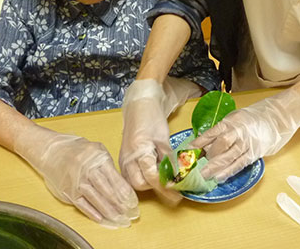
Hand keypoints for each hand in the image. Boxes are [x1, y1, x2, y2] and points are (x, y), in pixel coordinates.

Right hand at [15, 126, 137, 227]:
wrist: (51, 151)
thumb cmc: (77, 150)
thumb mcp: (96, 149)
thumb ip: (108, 164)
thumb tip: (122, 182)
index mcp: (98, 158)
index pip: (115, 178)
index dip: (125, 192)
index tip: (134, 202)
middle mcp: (87, 170)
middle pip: (107, 190)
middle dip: (120, 204)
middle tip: (130, 214)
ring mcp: (77, 181)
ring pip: (95, 198)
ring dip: (109, 210)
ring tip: (119, 219)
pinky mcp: (68, 191)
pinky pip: (81, 204)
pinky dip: (92, 212)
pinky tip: (101, 218)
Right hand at [119, 78, 200, 204]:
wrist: (138, 105)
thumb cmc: (151, 117)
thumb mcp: (163, 138)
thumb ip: (168, 159)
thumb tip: (177, 177)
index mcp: (139, 151)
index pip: (151, 177)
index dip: (165, 187)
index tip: (177, 193)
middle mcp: (127, 158)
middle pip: (140, 184)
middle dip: (155, 188)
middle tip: (171, 186)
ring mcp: (123, 159)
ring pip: (133, 183)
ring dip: (148, 185)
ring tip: (162, 181)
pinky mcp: (122, 159)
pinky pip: (129, 176)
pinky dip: (141, 179)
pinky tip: (151, 175)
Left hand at [193, 89, 299, 182]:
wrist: (277, 117)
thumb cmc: (254, 117)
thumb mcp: (236, 118)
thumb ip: (223, 129)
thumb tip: (206, 143)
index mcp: (231, 121)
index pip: (212, 132)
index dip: (199, 142)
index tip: (188, 150)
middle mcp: (238, 131)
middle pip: (220, 144)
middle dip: (207, 156)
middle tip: (195, 166)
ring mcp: (247, 142)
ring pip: (229, 156)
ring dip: (215, 166)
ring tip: (204, 175)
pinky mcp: (255, 152)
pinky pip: (240, 163)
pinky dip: (229, 171)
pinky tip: (219, 177)